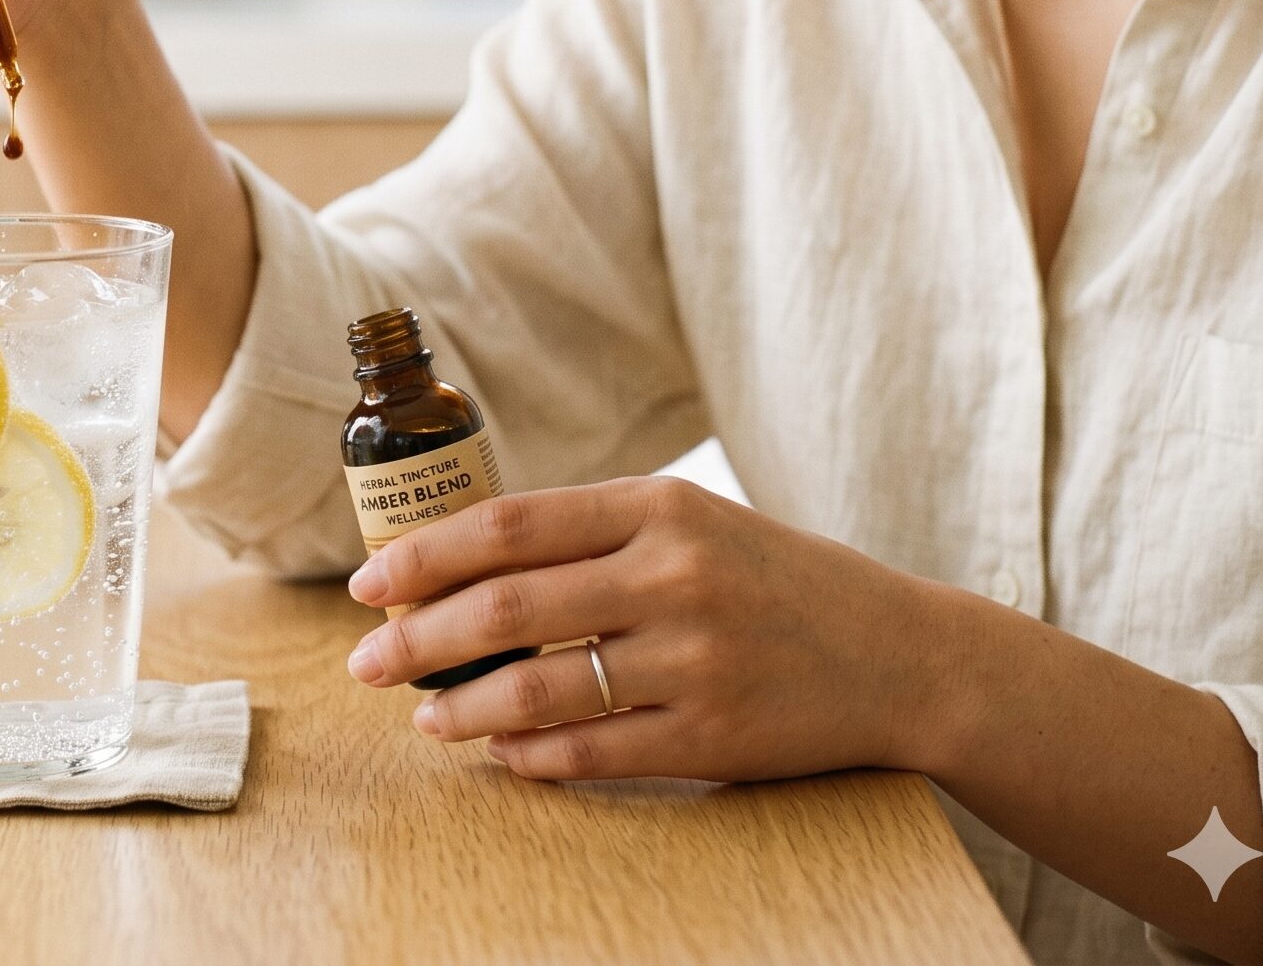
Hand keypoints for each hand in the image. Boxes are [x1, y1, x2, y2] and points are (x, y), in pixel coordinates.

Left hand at [343, 478, 945, 782]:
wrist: (898, 654)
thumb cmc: (770, 578)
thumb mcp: (689, 521)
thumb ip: (591, 532)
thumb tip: (463, 557)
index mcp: (657, 505)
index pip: (510, 524)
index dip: (425, 554)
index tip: (368, 582)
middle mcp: (673, 574)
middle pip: (508, 607)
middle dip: (418, 636)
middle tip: (365, 661)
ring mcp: (695, 659)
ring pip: (542, 689)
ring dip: (464, 708)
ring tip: (423, 717)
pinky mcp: (715, 736)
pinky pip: (596, 753)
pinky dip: (533, 757)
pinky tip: (499, 754)